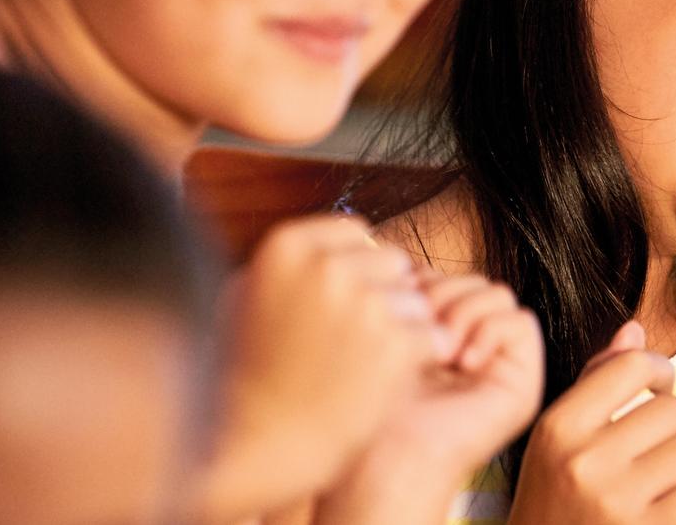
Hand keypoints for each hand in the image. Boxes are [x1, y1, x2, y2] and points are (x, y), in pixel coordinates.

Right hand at [199, 215, 442, 520]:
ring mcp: (363, 304)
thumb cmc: (246, 374)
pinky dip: (417, 359)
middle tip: (354, 336)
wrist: (260, 442)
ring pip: (416, 301)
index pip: (356, 232)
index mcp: (288, 246)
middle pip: (392, 263)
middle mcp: (327, 266)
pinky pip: (430, 337)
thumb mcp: (245, 298)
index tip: (343, 301)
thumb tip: (322, 244)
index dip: (358, 268)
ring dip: (401, 328)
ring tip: (362, 362)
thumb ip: (288, 264)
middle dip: (383, 294)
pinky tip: (384, 379)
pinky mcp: (394, 344)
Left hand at [312, 274, 544, 523]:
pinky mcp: (523, 384)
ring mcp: (501, 366)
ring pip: (500, 294)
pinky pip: (522, 322)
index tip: (400, 307)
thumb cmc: (377, 402)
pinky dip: (490, 331)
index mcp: (443, 335)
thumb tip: (411, 261)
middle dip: (446, 294)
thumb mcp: (391, 332)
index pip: (449, 275)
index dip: (424, 280)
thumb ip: (410, 295)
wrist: (386, 454)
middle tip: (422, 329)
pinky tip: (462, 362)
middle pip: (477, 279)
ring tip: (441, 349)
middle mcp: (475, 348)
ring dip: (465, 312)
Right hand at [506, 322, 675, 524]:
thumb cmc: (554, 496)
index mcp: (559, 426)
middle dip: (671, 426)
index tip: (658, 385)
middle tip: (651, 447)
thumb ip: (596, 381)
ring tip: (660, 477)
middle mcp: (586, 460)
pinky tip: (673, 504)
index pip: (631, 366)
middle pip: (672, 409)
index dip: (658, 369)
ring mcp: (618, 501)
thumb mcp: (558, 436)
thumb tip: (635, 330)